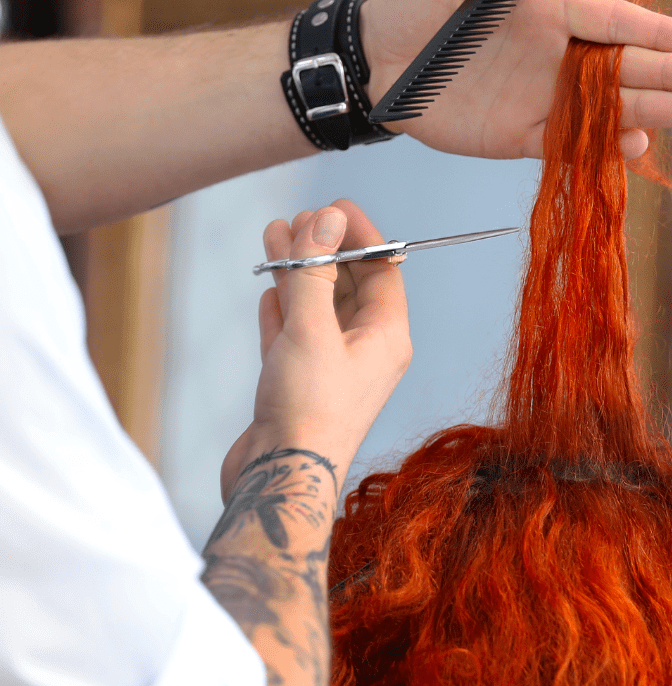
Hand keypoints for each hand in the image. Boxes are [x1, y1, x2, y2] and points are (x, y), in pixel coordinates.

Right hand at [220, 200, 411, 500]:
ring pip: (317, 308)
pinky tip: (272, 289)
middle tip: (297, 218)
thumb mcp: (312, 329)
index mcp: (386, 339)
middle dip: (324, 249)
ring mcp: (331, 369)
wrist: (281, 478)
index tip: (333, 206)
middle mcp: (365, 353)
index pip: (383, 271)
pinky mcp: (299, 385)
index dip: (361, 236)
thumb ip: (316, 270)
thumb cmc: (307, 409)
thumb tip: (326, 218)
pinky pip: (295, 335)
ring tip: (275, 236)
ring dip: (298, 272)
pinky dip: (284, 309)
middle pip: (349, 286)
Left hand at [361, 0, 671, 160]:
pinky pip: (569, 145)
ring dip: (649, 113)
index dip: (664, 35)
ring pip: (607, 109)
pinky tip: (635, 148)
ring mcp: (542, 99)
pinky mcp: (520, 136)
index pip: (618, 25)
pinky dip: (600, 148)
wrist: (375, 64)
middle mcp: (556, 58)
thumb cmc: (412, 4)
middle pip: (627, 69)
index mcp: (550, 12)